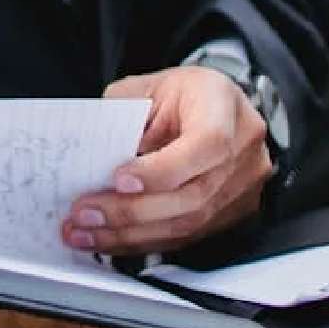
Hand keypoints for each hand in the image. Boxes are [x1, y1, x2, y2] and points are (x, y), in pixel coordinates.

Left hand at [63, 67, 273, 256]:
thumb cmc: (180, 93)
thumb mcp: (147, 87)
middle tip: (85, 213)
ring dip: (130, 233)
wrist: (213, 104)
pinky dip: (144, 240)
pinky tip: (111, 239)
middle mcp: (243, 148)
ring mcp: (243, 185)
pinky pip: (186, 235)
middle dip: (131, 210)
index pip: (206, 144)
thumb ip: (122, 115)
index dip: (163, 170)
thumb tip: (91, 158)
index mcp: (224, 105)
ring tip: (86, 232)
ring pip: (187, 223)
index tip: (118, 180)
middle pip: (192, 195)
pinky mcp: (232, 212)